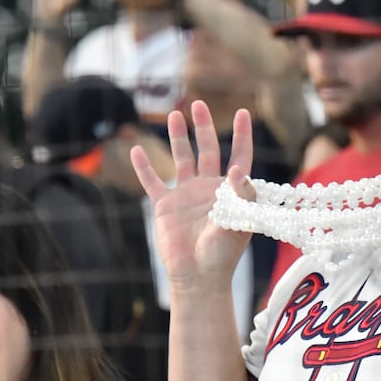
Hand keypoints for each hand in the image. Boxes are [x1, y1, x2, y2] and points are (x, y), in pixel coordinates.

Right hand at [131, 100, 253, 294]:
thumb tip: (239, 169)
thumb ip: (240, 197)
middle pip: (208, 150)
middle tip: (198, 104)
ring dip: (178, 137)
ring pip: (181, 159)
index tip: (244, 112)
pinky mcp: (165, 206)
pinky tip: (136, 150)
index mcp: (231, 191)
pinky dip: (144, 167)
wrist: (197, 276)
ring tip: (174, 114)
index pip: (240, 156)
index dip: (242, 135)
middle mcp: (209, 188)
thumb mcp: (237, 224)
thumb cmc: (222, 254)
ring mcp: (186, 196)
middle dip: (203, 127)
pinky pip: (152, 182)